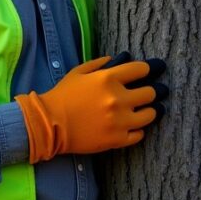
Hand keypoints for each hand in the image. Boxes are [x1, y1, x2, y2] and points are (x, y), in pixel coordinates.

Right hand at [17, 53, 168, 162]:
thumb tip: (118, 59)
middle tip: (151, 92)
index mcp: (108, 78)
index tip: (146, 72)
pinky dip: (138, 130)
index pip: (142, 69)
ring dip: (150, 111)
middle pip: (150, 92)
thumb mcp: (78, 72)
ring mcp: (120, 121)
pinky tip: (133, 126)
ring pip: (150, 114)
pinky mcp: (117, 139)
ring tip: (147, 110)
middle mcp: (118, 99)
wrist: (49, 125)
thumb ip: (100, 64)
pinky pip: (140, 134)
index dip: (147, 69)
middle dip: (151, 91)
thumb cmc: (62, 96)